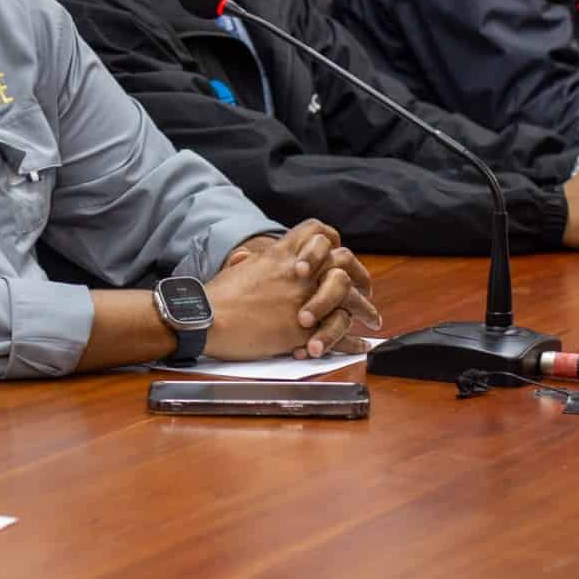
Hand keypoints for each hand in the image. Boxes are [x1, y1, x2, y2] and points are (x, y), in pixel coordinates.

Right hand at [211, 220, 379, 358]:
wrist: (205, 319)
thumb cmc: (215, 297)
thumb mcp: (236, 269)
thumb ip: (250, 262)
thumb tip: (248, 258)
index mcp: (280, 254)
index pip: (319, 233)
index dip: (333, 244)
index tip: (341, 260)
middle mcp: (297, 272)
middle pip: (343, 262)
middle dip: (361, 276)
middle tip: (367, 290)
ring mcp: (302, 298)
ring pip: (347, 297)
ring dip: (364, 310)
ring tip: (373, 321)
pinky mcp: (302, 328)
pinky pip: (337, 332)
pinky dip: (352, 341)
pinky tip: (360, 345)